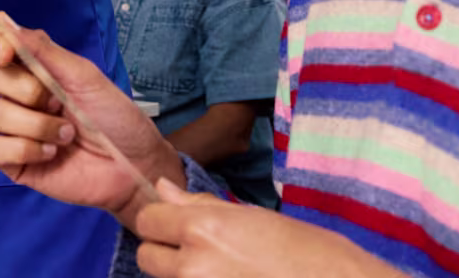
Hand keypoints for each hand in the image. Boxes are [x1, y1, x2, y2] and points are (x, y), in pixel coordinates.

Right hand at [0, 18, 181, 226]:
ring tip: (67, 135)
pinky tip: (52, 154)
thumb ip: (43, 50)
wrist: (134, 165)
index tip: (6, 52)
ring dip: (36, 124)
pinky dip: (25, 149)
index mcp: (35, 69)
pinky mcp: (14, 162)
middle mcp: (19, 95)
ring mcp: (14, 129)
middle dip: (23, 87)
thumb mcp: (84, 76)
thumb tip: (3, 21)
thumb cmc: (115, 117)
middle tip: (56, 101)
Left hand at [135, 180, 395, 277]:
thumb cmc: (312, 254)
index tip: (176, 227)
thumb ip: (202, 205)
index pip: (147, 220)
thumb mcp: (256, 218)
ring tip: (223, 272)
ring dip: (182, 277)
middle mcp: (193, 264)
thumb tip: (163, 188)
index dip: (161, 222)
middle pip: (147, 256)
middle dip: (166, 255)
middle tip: (202, 256)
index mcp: (204, 227)